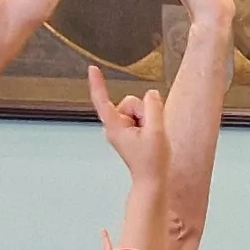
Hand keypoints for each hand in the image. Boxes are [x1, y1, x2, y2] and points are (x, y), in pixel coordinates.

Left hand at [90, 67, 166, 184]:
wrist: (152, 180)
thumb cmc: (151, 162)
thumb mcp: (156, 131)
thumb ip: (153, 107)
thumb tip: (151, 94)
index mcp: (114, 127)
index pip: (102, 100)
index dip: (97, 83)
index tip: (92, 68)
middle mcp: (114, 126)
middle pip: (130, 101)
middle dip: (144, 111)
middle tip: (150, 131)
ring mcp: (121, 129)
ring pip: (137, 108)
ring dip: (148, 118)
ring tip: (150, 136)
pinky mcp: (128, 131)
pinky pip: (140, 116)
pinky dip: (147, 122)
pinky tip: (149, 136)